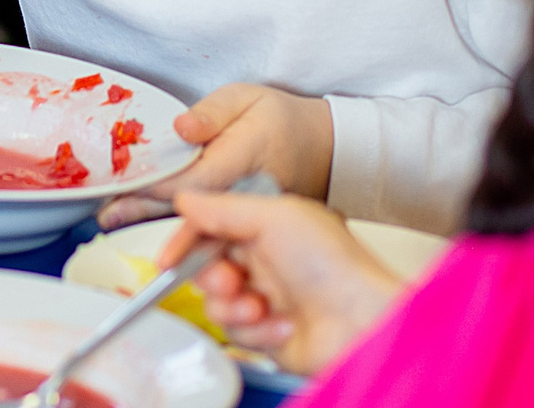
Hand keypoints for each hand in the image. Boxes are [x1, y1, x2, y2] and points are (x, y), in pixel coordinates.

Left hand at [96, 84, 333, 228]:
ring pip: (196, 219)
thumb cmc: (280, 118)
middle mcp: (245, 191)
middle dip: (145, 210)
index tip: (126, 182)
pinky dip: (173, 220)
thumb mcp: (247, 98)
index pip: (197, 178)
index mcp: (245, 157)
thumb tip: (181, 127)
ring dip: (152, 219)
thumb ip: (213, 113)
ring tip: (112, 217)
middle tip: (106, 212)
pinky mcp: (243, 217)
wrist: (320, 148)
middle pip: (191, 207)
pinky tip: (144, 217)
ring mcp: (246, 210)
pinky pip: (208, 222)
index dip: (159, 184)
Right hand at [164, 188, 403, 377]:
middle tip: (228, 282)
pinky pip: (238, 334)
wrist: (366, 324)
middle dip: (210, 277)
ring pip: (217, 304)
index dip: (185, 241)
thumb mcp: (275, 218)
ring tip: (258, 308)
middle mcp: (265, 262)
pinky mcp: (270, 335)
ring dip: (232, 307)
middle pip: (207, 267)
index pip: (210, 227)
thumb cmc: (335, 266)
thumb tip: (185, 197)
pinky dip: (256, 332)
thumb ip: (223, 208)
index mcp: (267, 227)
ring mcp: (267, 299)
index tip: (168, 258)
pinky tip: (282, 326)